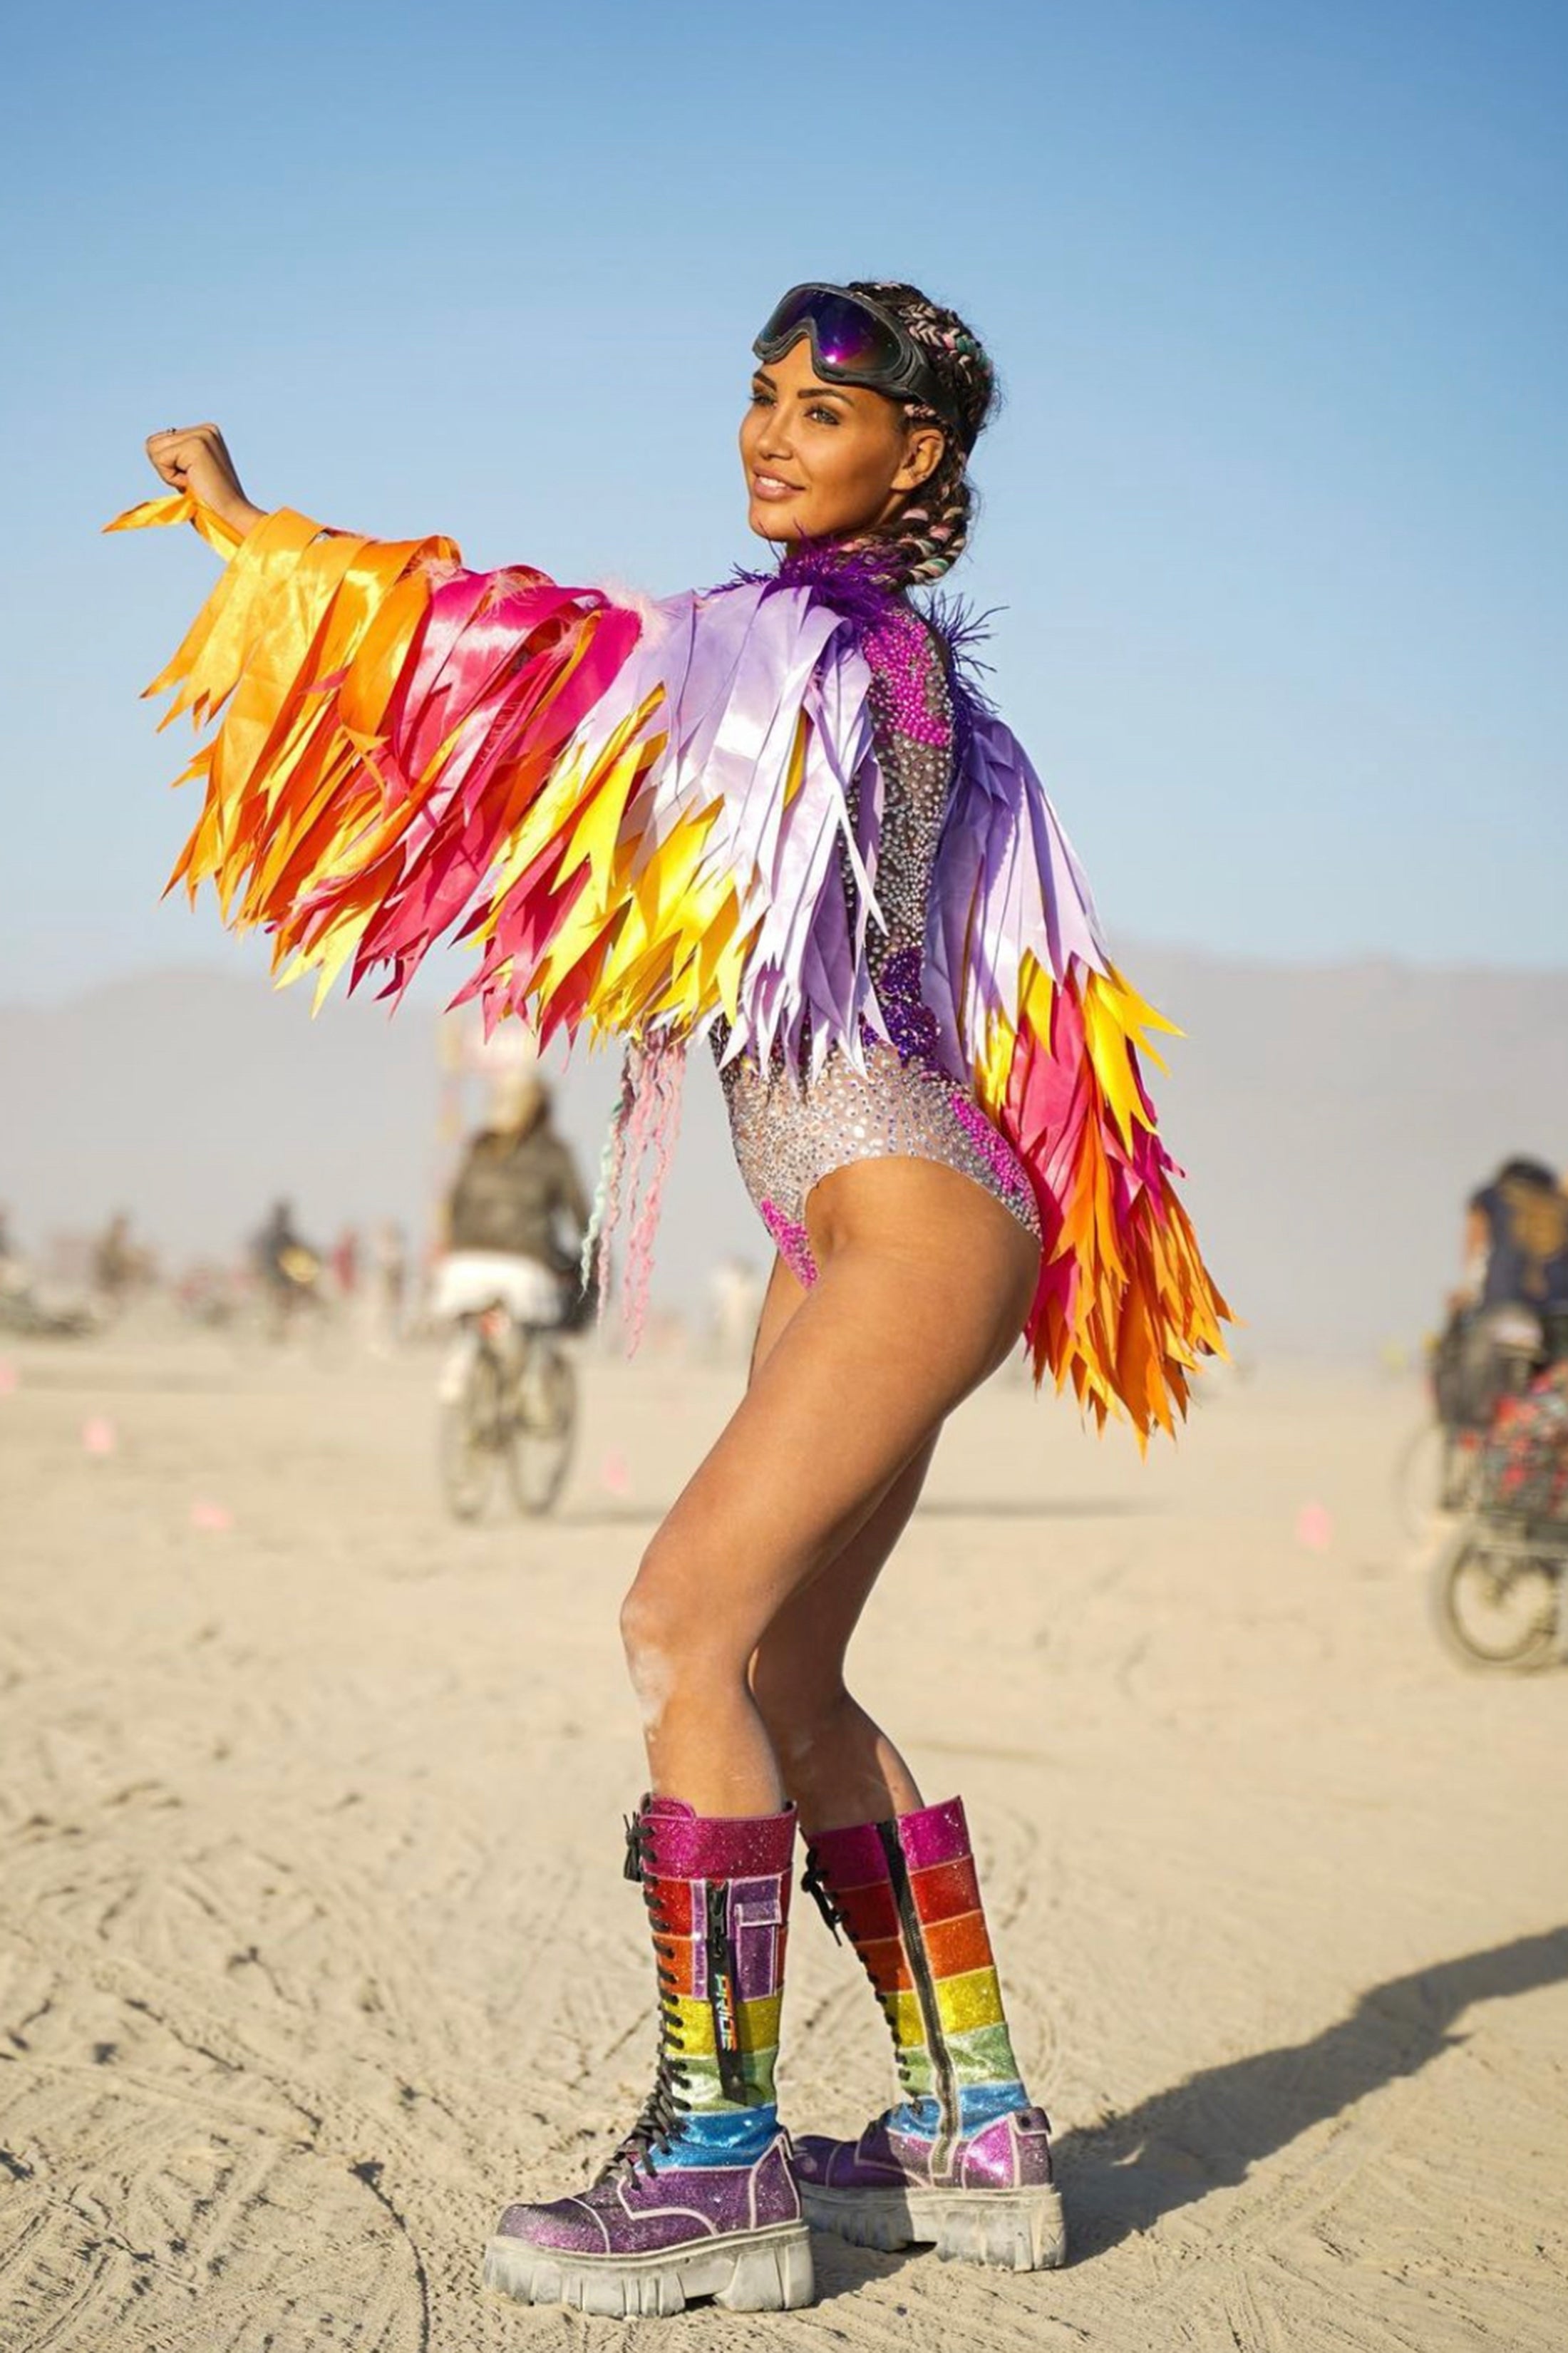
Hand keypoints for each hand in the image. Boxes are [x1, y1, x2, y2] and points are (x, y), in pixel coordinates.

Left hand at [144, 424, 263, 534]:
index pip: (160, 441)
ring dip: (169, 473)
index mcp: (205, 433)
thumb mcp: (190, 472)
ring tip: (194, 482)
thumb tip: (152, 445)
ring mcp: (201, 435)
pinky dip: (171, 478)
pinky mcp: (195, 445)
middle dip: (167, 469)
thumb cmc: (210, 503)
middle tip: (193, 482)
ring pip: (153, 449)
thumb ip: (176, 455)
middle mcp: (204, 429)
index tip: (194, 479)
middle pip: (153, 442)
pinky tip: (193, 483)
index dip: (169, 467)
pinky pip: (160, 459)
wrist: (231, 517)